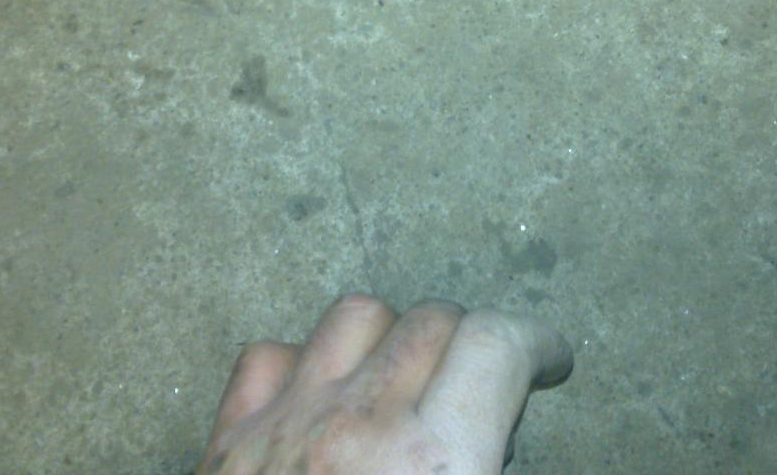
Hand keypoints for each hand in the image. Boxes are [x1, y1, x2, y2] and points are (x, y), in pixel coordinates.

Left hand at [198, 294, 572, 474]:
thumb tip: (499, 429)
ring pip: (355, 317)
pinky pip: (269, 357)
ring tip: (407, 376)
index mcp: (434, 463)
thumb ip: (487, 457)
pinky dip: (304, 363)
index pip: (497, 344)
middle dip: (471, 342)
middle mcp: (360, 430)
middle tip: (482, 382)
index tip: (547, 358)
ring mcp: (287, 431)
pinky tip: (324, 389)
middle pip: (433, 321)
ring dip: (393, 337)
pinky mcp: (229, 448)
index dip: (537, 342)